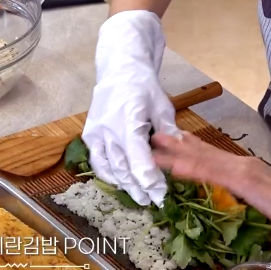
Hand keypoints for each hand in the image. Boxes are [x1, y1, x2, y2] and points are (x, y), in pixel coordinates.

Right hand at [82, 10, 179, 205]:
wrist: (118, 68)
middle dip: (139, 187)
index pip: (139, 160)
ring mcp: (96, 133)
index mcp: (128, 122)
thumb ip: (168, 132)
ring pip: (108, 168)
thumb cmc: (143, 85)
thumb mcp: (162, 106)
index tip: (161, 194)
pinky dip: (107, 174)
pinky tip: (120, 182)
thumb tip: (180, 152)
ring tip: (138, 196)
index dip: (150, 180)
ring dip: (123, 184)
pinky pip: (97, 160)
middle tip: (152, 201)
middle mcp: (108, 130)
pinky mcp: (90, 134)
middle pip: (123, 168)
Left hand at [151, 132, 270, 227]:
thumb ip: (244, 191)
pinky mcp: (242, 181)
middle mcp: (239, 163)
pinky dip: (193, 169)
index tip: (173, 139)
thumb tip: (233, 194)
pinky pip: (212, 174)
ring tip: (156, 148)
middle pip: (203, 152)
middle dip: (177, 144)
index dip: (191, 146)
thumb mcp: (259, 194)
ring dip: (177, 154)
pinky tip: (177, 168)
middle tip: (155, 135)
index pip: (212, 155)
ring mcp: (240, 170)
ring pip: (202, 160)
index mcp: (243, 166)